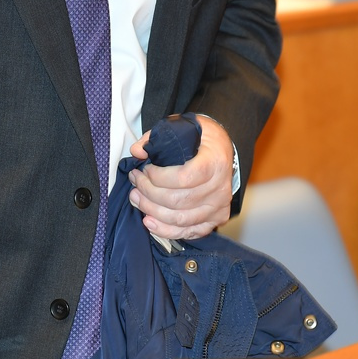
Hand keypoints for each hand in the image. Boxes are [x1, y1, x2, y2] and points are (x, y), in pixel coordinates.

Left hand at [127, 115, 234, 239]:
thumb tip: (137, 152)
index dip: (158, 177)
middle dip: (148, 193)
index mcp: (214, 162)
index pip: (183, 178)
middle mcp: (219, 188)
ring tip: (136, 198)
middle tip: (135, 182)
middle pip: (178, 201)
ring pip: (180, 219)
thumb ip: (156, 137)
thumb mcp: (182, 126)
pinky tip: (150, 222)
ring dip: (152, 211)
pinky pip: (189, 231)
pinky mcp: (216, 219)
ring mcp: (218, 206)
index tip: (144, 169)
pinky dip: (166, 230)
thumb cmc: (201, 139)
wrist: (222, 149)